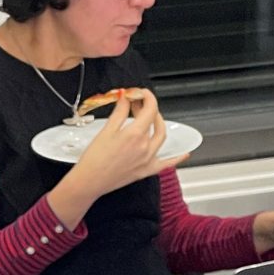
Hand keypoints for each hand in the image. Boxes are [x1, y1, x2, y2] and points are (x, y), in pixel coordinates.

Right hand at [46, 88, 189, 231]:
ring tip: (149, 118)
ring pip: (161, 137)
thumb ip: (120, 112)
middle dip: (148, 108)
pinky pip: (167, 163)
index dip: (146, 96)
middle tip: (138, 103)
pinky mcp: (146, 171)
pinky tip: (184, 153)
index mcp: (135, 134)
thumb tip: (126, 98)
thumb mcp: (106, 130)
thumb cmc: (93, 159)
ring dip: (158, 123)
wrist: (89, 181)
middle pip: (154, 121)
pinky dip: (177, 158)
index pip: (149, 109)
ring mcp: (148, 159)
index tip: (140, 92)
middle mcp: (145, 146)